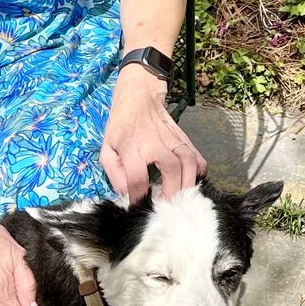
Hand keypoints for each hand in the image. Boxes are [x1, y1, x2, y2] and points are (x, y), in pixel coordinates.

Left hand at [101, 68, 205, 203]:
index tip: (139, 205)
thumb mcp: (106, 148)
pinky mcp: (184, 138)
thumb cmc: (121, 125)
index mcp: (132, 147)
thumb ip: (114, 173)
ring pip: (189, 162)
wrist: (139, 98)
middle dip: (172, 192)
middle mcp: (155, 143)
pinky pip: (197, 156)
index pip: (137, 178)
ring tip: (183, 198)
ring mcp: (173, 139)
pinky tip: (192, 180)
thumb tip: (126, 192)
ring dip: (188, 183)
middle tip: (167, 207)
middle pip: (170, 170)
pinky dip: (198, 171)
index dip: (139, 196)